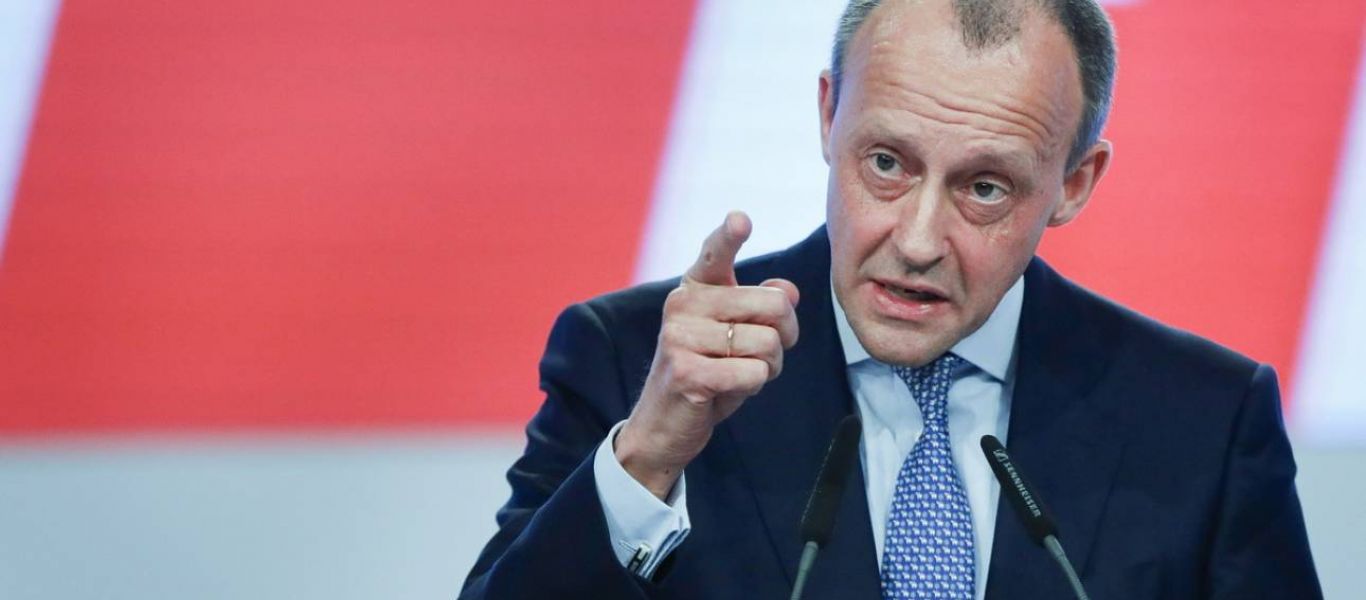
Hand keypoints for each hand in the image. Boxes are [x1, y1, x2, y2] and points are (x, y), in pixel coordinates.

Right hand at [615, 211, 799, 499]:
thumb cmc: (707, 374)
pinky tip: (726, 391)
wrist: (664, 426)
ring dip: (767, 367)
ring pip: (768, 344)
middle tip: (766, 355)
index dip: (730, 235)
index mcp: (694, 288)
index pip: (715, 253)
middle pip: (773, 306)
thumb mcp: (737, 336)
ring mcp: (680, 337)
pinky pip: (754, 373)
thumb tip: (787, 291)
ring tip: (738, 375)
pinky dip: (753, 387)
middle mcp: (682, 304)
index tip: (741, 220)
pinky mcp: (686, 372)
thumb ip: (761, 308)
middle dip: (785, 337)